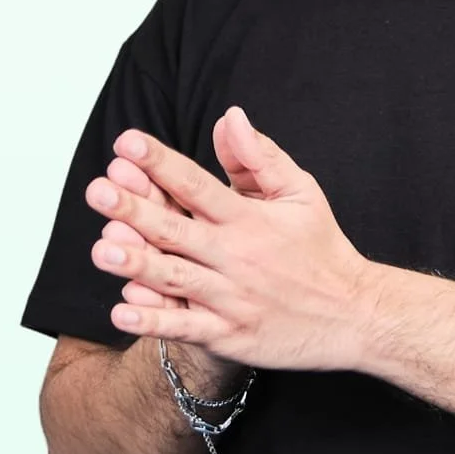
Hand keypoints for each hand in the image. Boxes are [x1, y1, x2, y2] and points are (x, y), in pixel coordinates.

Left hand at [85, 105, 381, 371]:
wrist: (356, 315)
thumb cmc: (322, 250)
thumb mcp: (301, 193)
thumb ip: (259, 158)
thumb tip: (229, 118)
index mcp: (251, 220)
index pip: (198, 185)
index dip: (161, 163)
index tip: (127, 143)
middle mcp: (238, 257)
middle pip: (178, 230)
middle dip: (136, 210)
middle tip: (99, 190)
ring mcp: (232, 298)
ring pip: (176, 279)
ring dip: (138, 264)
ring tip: (102, 249)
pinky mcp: (230, 335)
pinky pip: (186, 328)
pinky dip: (154, 321)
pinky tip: (122, 309)